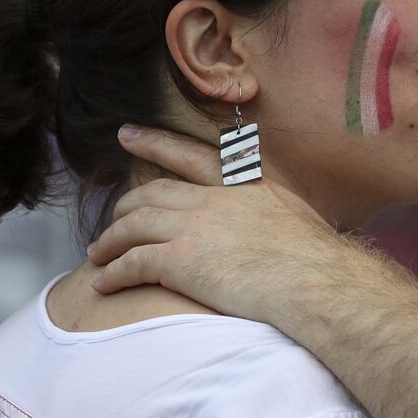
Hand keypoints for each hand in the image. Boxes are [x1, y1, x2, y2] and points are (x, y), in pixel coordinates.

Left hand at [86, 127, 361, 324]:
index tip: (127, 134)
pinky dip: (111, 273)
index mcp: (244, 185)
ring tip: (98, 254)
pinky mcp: (179, 260)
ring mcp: (195, 227)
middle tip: (110, 214)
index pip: (191, 156)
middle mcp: (215, 199)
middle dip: (125, 203)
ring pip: (133, 226)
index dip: (156, 143)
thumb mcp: (296, 218)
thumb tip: (272, 229)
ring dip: (110, 241)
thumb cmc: (318, 261)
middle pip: (153, 193)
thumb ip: (270, 214)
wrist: (316, 281)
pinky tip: (102, 283)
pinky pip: (131, 263)